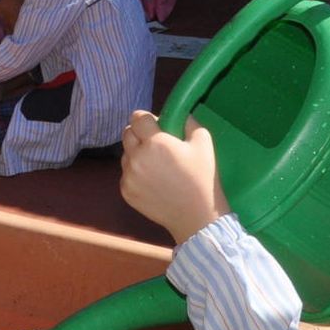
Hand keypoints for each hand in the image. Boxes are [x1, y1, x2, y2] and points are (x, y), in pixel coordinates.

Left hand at [120, 111, 230, 243]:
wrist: (196, 216)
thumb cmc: (202, 178)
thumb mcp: (204, 143)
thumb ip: (188, 122)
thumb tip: (178, 114)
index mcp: (155, 142)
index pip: (137, 118)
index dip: (146, 119)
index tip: (155, 125)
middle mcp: (136, 157)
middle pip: (127, 134)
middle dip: (139, 134)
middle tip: (155, 144)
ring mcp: (129, 176)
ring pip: (125, 155)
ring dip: (136, 154)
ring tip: (156, 165)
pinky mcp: (126, 192)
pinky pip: (126, 174)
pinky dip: (135, 173)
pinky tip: (153, 181)